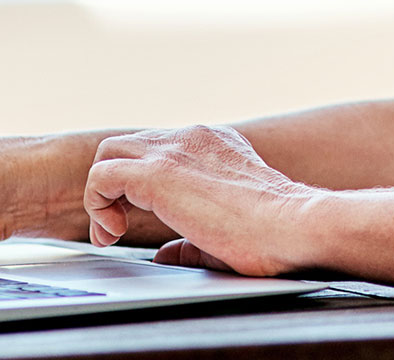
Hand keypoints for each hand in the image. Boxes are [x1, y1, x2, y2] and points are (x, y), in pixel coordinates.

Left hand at [85, 125, 320, 277]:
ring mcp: (175, 150)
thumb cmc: (275, 235)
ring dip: (102, 194)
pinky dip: (97, 202)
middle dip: (113, 187)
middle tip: (116, 229)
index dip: (137, 187)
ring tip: (113, 232)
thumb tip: (166, 256)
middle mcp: (193, 138)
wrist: (295, 226)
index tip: (134, 222)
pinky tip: (114, 232)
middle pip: (126, 146)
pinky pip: (101, 174)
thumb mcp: (226, 234)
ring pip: (109, 152)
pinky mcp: (160, 172)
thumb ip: (191, 241)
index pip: (157, 150)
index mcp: (213, 145)